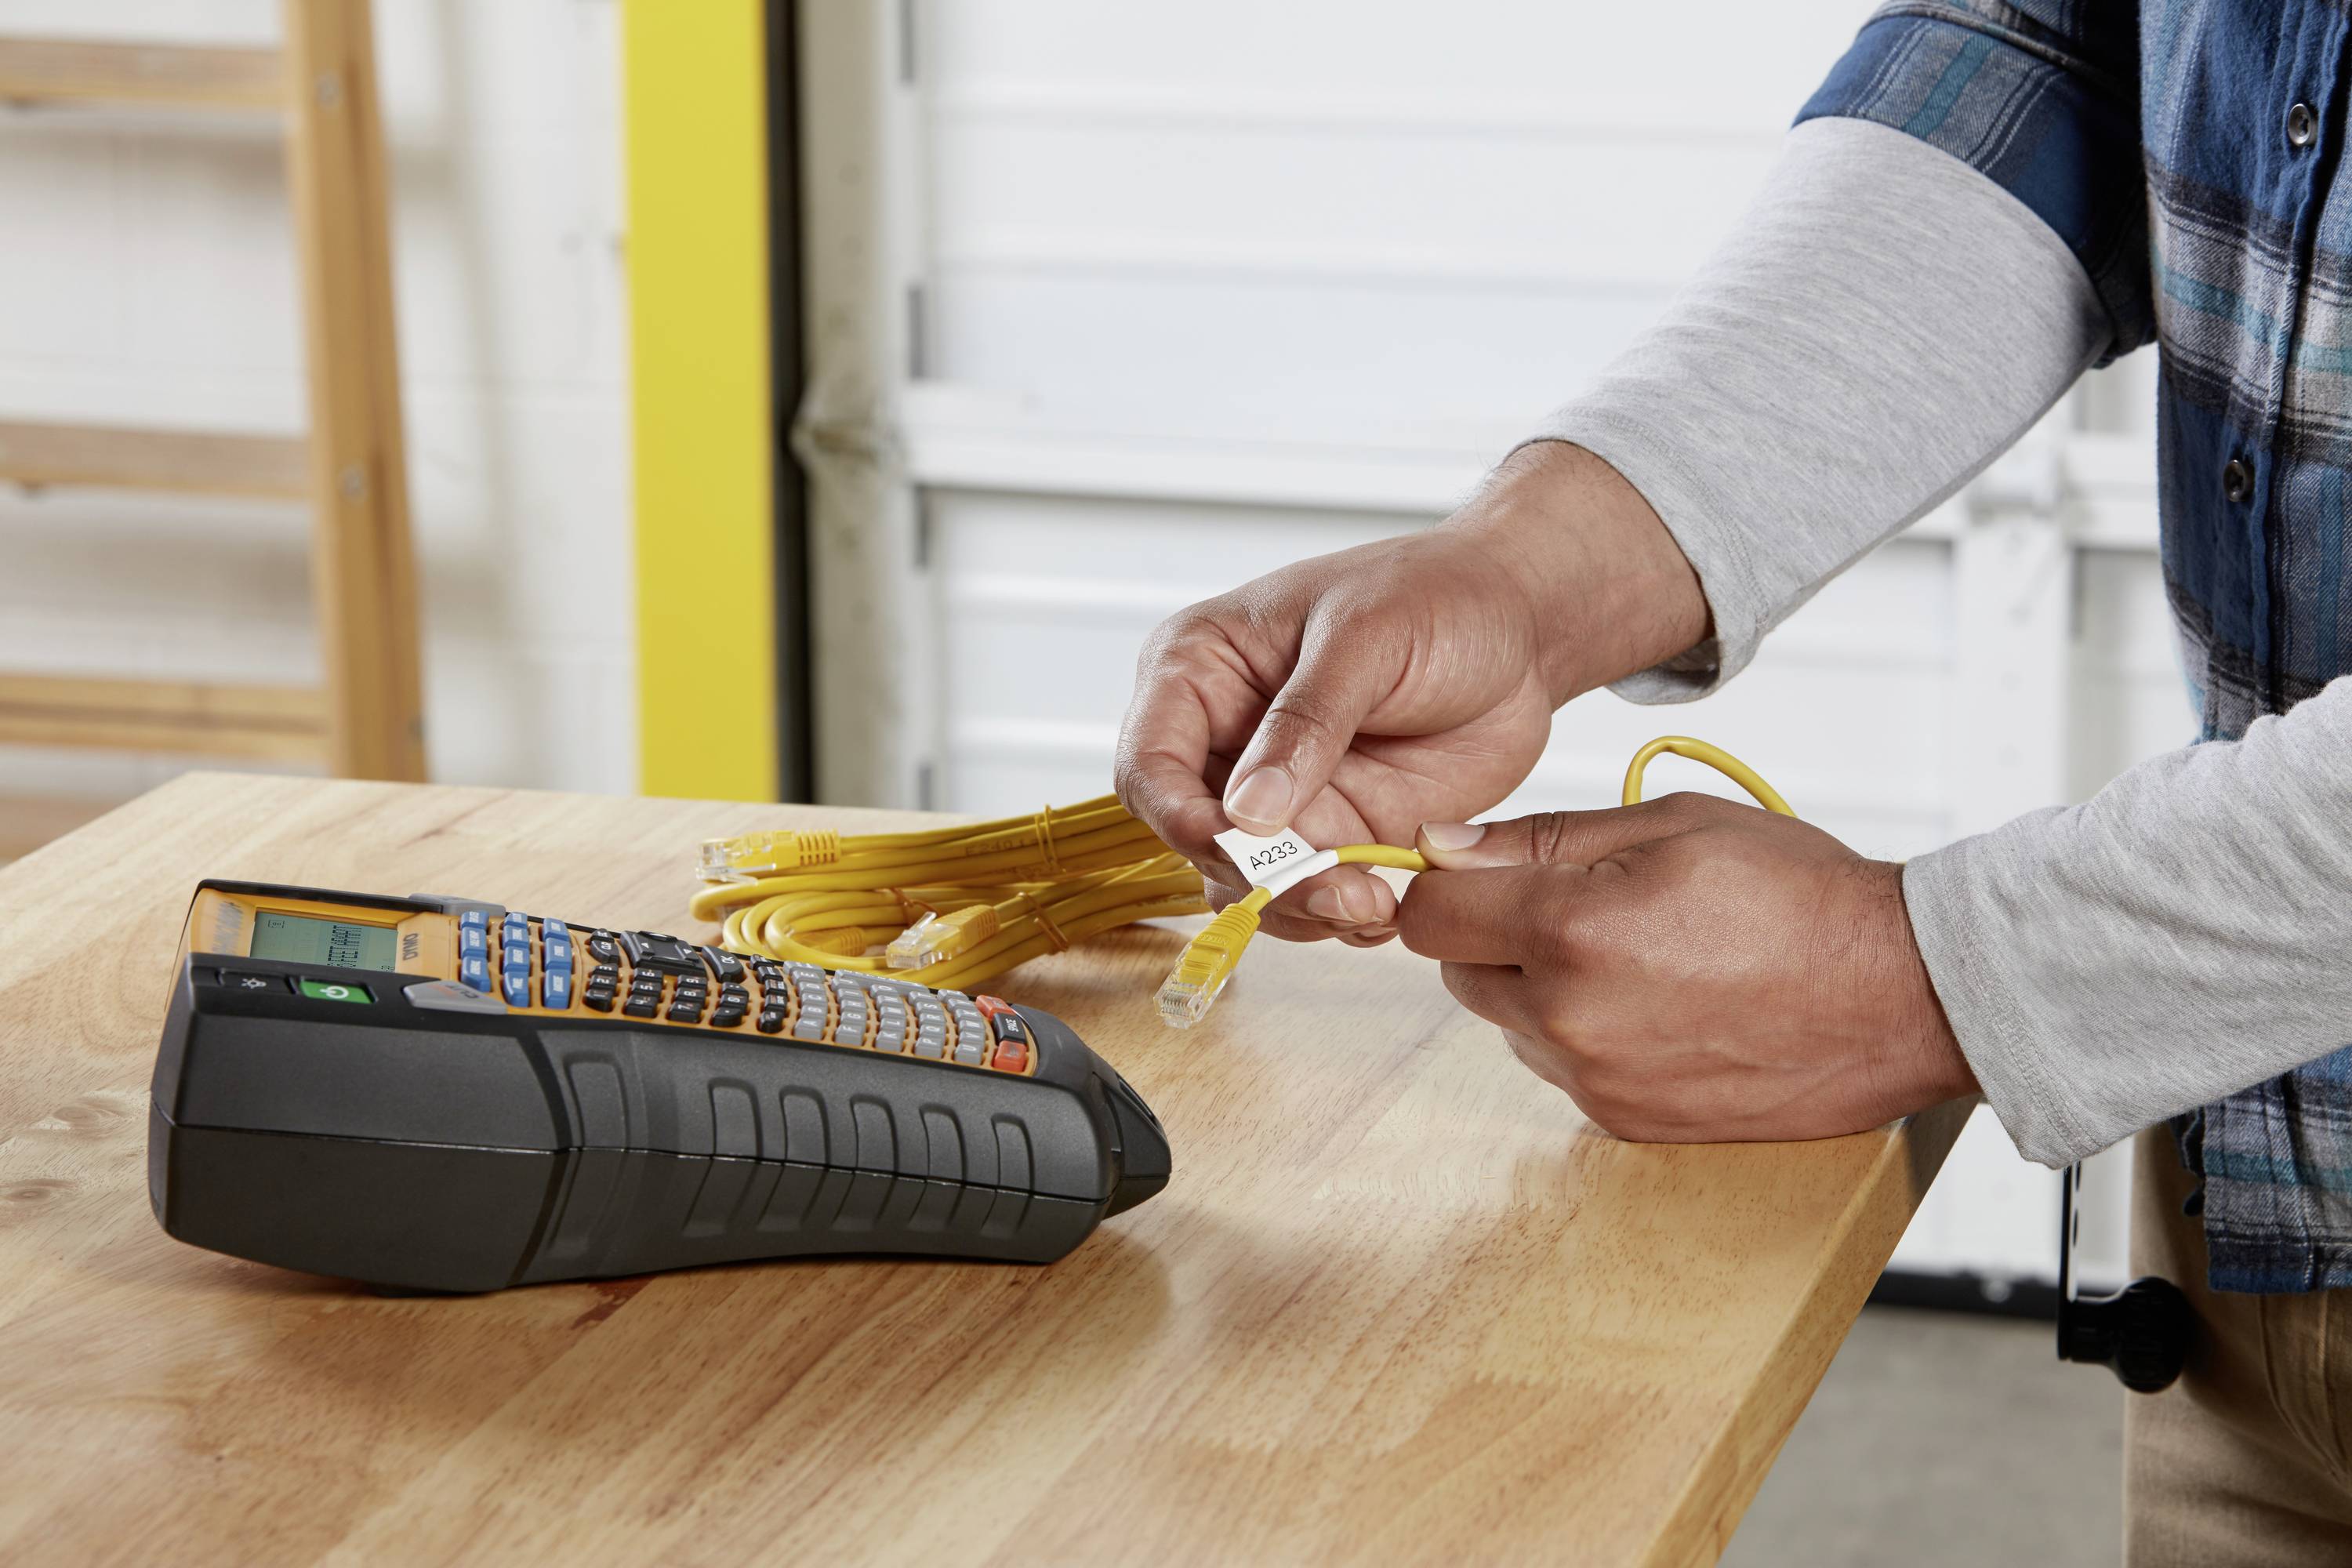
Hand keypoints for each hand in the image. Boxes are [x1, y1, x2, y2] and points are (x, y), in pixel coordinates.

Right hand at [1114, 443, 1706, 941]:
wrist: (1522, 630)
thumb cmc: (1437, 597)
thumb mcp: (1366, 638)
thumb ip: (1306, 720)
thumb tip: (1248, 809)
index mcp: (1201, 671)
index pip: (1149, 765)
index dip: (1179, 819)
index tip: (1236, 849)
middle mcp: (1224, 743)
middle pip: (1194, 841)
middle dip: (1256, 881)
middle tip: (1334, 891)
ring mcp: (1278, 797)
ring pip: (1246, 885)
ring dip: (1299, 911)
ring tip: (1372, 901)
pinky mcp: (1332, 834)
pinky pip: (1308, 900)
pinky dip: (1339, 916)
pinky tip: (1387, 901)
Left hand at [1394, 795, 1975, 1140]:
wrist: (1899, 996)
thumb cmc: (1796, 896)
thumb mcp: (1668, 825)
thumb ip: (1541, 838)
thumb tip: (1441, 848)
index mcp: (1570, 931)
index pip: (1428, 916)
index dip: (1444, 884)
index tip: (1475, 870)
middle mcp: (1569, 1019)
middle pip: (1460, 974)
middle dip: (1495, 933)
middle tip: (1582, 903)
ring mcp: (1597, 1082)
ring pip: (1511, 1022)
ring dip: (1542, 986)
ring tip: (1639, 954)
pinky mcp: (1627, 1123)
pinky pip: (1563, 1068)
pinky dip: (1587, 1034)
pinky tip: (1659, 1004)